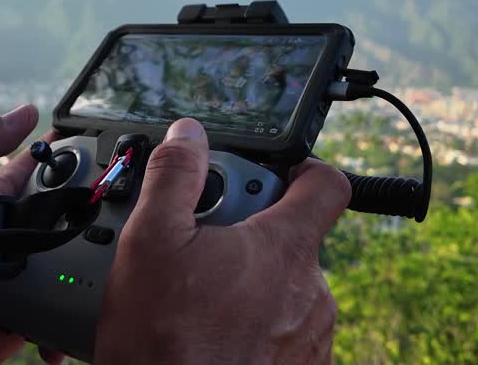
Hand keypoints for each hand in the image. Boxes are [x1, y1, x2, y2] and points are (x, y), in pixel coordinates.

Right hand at [94, 118, 351, 364]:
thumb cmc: (163, 342)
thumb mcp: (149, 242)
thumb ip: (174, 176)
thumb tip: (189, 135)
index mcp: (285, 248)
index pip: (328, 184)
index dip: (303, 170)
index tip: (273, 175)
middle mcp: (311, 292)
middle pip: (292, 238)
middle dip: (249, 234)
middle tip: (198, 246)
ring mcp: (311, 338)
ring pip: (286, 287)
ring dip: (250, 283)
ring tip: (195, 297)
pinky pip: (284, 332)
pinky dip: (254, 326)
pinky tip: (210, 334)